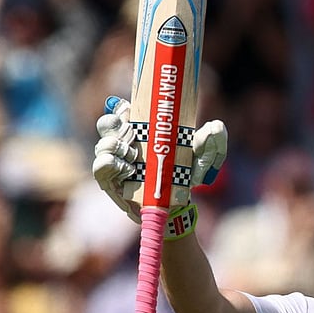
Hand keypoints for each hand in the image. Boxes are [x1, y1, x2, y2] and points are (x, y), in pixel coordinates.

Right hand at [92, 96, 226, 222]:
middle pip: (107, 125)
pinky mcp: (111, 183)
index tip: (128, 108)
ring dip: (113, 146)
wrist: (178, 205)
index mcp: (142, 130)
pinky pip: (100, 169)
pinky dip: (108, 164)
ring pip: (103, 146)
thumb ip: (212, 141)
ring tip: (132, 155)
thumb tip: (214, 127)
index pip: (123, 112)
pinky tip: (125, 167)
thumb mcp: (203, 157)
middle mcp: (125, 144)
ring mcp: (116, 163)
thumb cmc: (186, 175)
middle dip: (114, 124)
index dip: (121, 107)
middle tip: (130, 131)